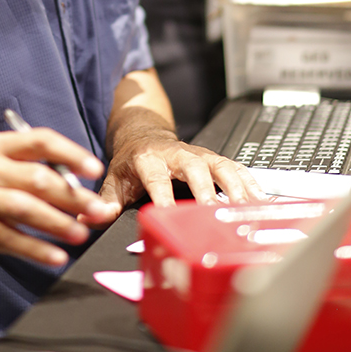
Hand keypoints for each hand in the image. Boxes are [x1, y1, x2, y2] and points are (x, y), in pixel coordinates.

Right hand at [0, 128, 113, 266]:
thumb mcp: (12, 170)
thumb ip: (46, 173)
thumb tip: (89, 195)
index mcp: (0, 145)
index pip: (41, 141)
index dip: (71, 154)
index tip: (96, 169)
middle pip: (37, 178)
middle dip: (73, 196)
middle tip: (98, 211)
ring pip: (24, 208)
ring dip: (57, 222)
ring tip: (81, 234)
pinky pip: (12, 239)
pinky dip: (37, 249)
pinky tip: (58, 256)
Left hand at [97, 126, 267, 218]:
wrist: (144, 134)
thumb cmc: (132, 162)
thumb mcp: (114, 180)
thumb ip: (104, 201)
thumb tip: (88, 218)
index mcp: (149, 160)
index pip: (157, 179)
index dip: (165, 197)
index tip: (171, 216)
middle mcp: (177, 154)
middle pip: (196, 168)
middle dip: (208, 191)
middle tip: (217, 216)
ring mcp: (199, 155)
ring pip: (221, 166)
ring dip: (236, 188)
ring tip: (247, 212)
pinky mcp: (215, 158)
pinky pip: (236, 168)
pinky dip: (250, 184)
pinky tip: (261, 202)